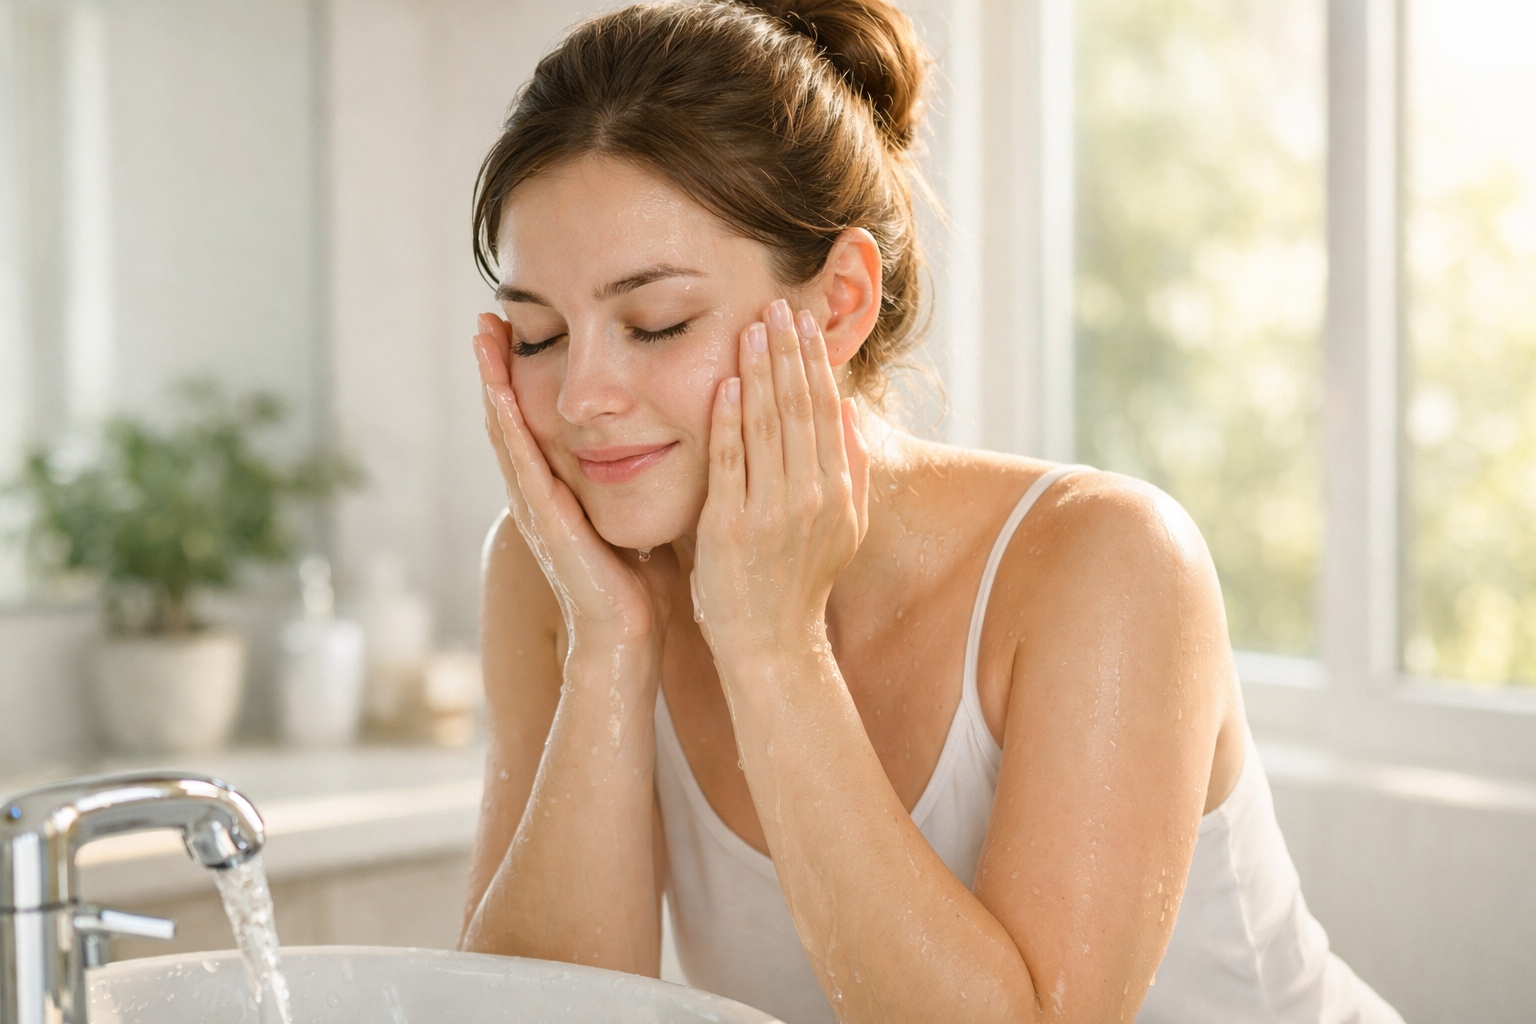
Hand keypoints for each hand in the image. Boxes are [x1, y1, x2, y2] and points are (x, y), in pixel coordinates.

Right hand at [472, 314, 673, 651]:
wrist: (627, 637)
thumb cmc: (637, 580)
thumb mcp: (634, 510)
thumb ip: (637, 475)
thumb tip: (662, 434)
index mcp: (559, 488)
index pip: (534, 420)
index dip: (523, 375)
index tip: (519, 325)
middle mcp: (539, 493)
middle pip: (509, 418)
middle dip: (496, 367)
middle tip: (486, 315)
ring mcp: (536, 508)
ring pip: (506, 434)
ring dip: (490, 384)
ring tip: (481, 337)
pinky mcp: (545, 525)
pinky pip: (521, 468)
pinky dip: (507, 428)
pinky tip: (498, 393)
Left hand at [690, 300, 869, 658]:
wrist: (771, 641)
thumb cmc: (802, 583)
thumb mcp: (846, 528)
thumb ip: (854, 470)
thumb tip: (847, 410)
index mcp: (838, 491)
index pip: (825, 412)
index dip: (814, 363)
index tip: (803, 323)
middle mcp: (810, 497)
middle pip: (798, 409)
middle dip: (787, 353)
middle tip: (776, 306)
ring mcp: (770, 512)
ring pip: (766, 427)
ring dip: (759, 373)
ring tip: (752, 328)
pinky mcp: (731, 527)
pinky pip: (730, 463)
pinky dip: (729, 421)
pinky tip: (727, 384)